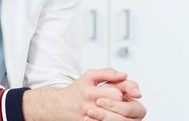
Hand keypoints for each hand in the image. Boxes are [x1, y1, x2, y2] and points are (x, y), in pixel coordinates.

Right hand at [23, 68, 145, 120]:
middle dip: (123, 104)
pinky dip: (111, 120)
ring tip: (120, 111)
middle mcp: (88, 104)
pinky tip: (113, 116)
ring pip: (111, 118)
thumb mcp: (89, 76)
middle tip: (125, 102)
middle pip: (115, 105)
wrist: (58, 106)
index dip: (126, 93)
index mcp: (90, 91)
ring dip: (119, 115)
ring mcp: (87, 116)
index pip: (116, 93)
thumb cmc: (77, 90)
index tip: (131, 94)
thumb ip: (108, 72)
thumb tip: (125, 74)